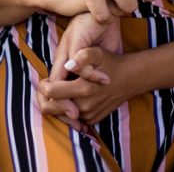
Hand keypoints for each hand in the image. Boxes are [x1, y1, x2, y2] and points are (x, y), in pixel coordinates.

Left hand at [35, 13, 118, 129]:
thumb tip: (69, 64)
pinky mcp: (92, 120)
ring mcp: (89, 115)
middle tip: (47, 85)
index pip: (50, 92)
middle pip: (51, 107)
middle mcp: (85, 106)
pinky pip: (71, 118)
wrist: (130, 79)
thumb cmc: (110, 63)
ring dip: (56, 103)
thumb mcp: (98, 53)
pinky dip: (66, 109)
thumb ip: (83, 56)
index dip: (43, 85)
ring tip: (59, 89)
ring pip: (59, 114)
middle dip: (45, 97)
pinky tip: (69, 97)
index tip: (46, 78)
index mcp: (84, 89)